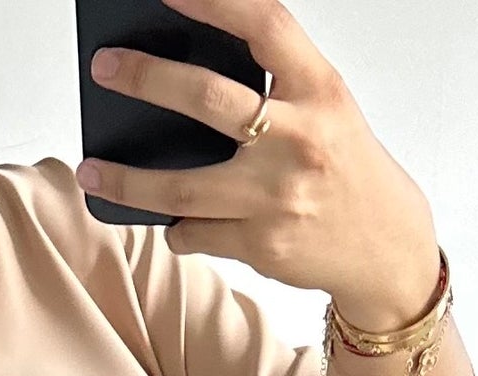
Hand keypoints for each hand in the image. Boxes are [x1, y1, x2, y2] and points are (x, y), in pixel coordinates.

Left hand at [77, 0, 442, 332]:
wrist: (385, 248)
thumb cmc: (343, 166)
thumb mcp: (324, 109)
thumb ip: (273, 86)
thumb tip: (184, 71)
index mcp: (321, 90)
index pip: (265, 26)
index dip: (214, 1)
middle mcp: (301, 139)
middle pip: (208, 99)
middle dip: (147, 78)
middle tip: (105, 66)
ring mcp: (278, 197)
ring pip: (183, 187)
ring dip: (128, 180)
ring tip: (92, 169)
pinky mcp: (263, 245)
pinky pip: (197, 232)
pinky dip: (178, 226)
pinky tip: (173, 220)